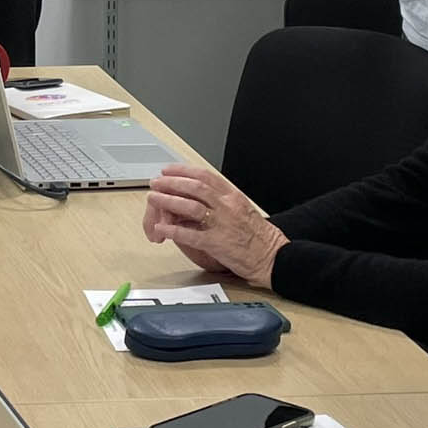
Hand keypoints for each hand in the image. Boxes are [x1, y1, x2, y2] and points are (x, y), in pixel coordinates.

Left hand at [142, 166, 286, 287]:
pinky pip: (191, 234)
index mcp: (233, 196)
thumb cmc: (259, 236)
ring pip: (190, 206)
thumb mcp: (242, 209)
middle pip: (194, 187)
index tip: (168, 170)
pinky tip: (162, 229)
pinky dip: (174, 230)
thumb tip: (197, 197)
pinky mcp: (217, 243)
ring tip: (154, 199)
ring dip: (168, 201)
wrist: (273, 257)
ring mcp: (222, 224)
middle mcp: (227, 206)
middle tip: (156, 183)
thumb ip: (221, 202)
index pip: (205, 176)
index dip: (183, 171)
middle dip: (171, 183)